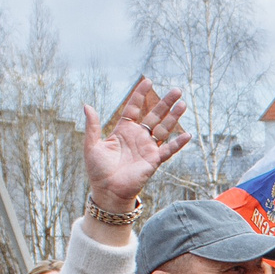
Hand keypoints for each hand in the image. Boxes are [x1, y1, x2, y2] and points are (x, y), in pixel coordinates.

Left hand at [81, 79, 190, 216]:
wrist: (107, 192)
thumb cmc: (98, 170)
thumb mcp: (92, 145)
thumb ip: (92, 126)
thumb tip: (87, 105)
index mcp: (123, 131)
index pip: (134, 108)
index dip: (140, 95)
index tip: (148, 81)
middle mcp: (138, 137)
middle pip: (155, 116)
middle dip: (165, 103)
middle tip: (177, 90)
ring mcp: (148, 148)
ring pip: (164, 129)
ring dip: (174, 117)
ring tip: (183, 104)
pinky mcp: (154, 161)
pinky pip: (168, 150)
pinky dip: (178, 143)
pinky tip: (187, 134)